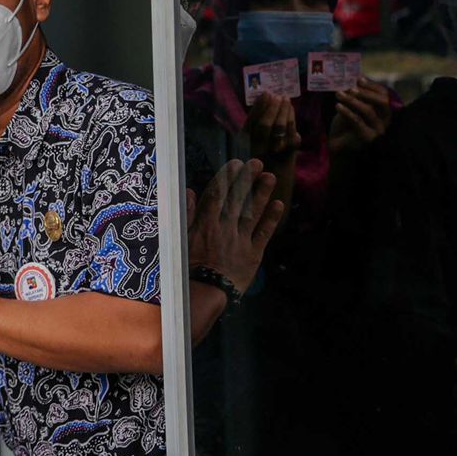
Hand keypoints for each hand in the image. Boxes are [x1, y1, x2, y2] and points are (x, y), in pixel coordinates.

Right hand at [187, 159, 285, 296]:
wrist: (205, 292)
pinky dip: (272, 219)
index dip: (227, 178)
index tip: (235, 164)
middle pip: (238, 199)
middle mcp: (225, 227)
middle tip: (257, 163)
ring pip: (253, 212)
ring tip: (270, 177)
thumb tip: (189, 192)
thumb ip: (185, 215)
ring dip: (262, 193)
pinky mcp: (253, 254)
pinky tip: (279, 205)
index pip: (218, 194)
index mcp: (206, 223)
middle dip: (247, 180)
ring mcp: (241, 240)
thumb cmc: (187, 268)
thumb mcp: (178, 240)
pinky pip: (264, 234)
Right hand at [245, 93, 299, 161]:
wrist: (274, 174)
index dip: (259, 106)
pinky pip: (291, 129)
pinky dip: (291, 116)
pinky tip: (290, 108)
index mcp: (245, 142)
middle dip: (272, 107)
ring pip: (280, 126)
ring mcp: (275, 150)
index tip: (265, 93)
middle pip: (264, 125)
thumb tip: (263, 97)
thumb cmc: (261, 151)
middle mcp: (257, 148)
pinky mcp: (290, 150)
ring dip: (284, 109)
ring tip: (285, 98)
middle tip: (277, 95)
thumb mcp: (251, 137)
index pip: (251, 122)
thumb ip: (254, 122)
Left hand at [328, 78, 392, 154]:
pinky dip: (347, 112)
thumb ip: (354, 95)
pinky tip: (337, 106)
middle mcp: (385, 120)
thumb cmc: (345, 124)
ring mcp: (378, 130)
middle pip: (382, 102)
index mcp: (383, 110)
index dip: (372, 85)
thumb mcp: (350, 107)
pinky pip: (358, 122)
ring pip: (369, 111)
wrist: (338, 145)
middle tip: (350, 87)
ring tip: (338, 94)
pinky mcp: (368, 138)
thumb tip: (351, 75)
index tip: (358, 78)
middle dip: (366, 92)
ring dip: (352, 100)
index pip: (384, 95)